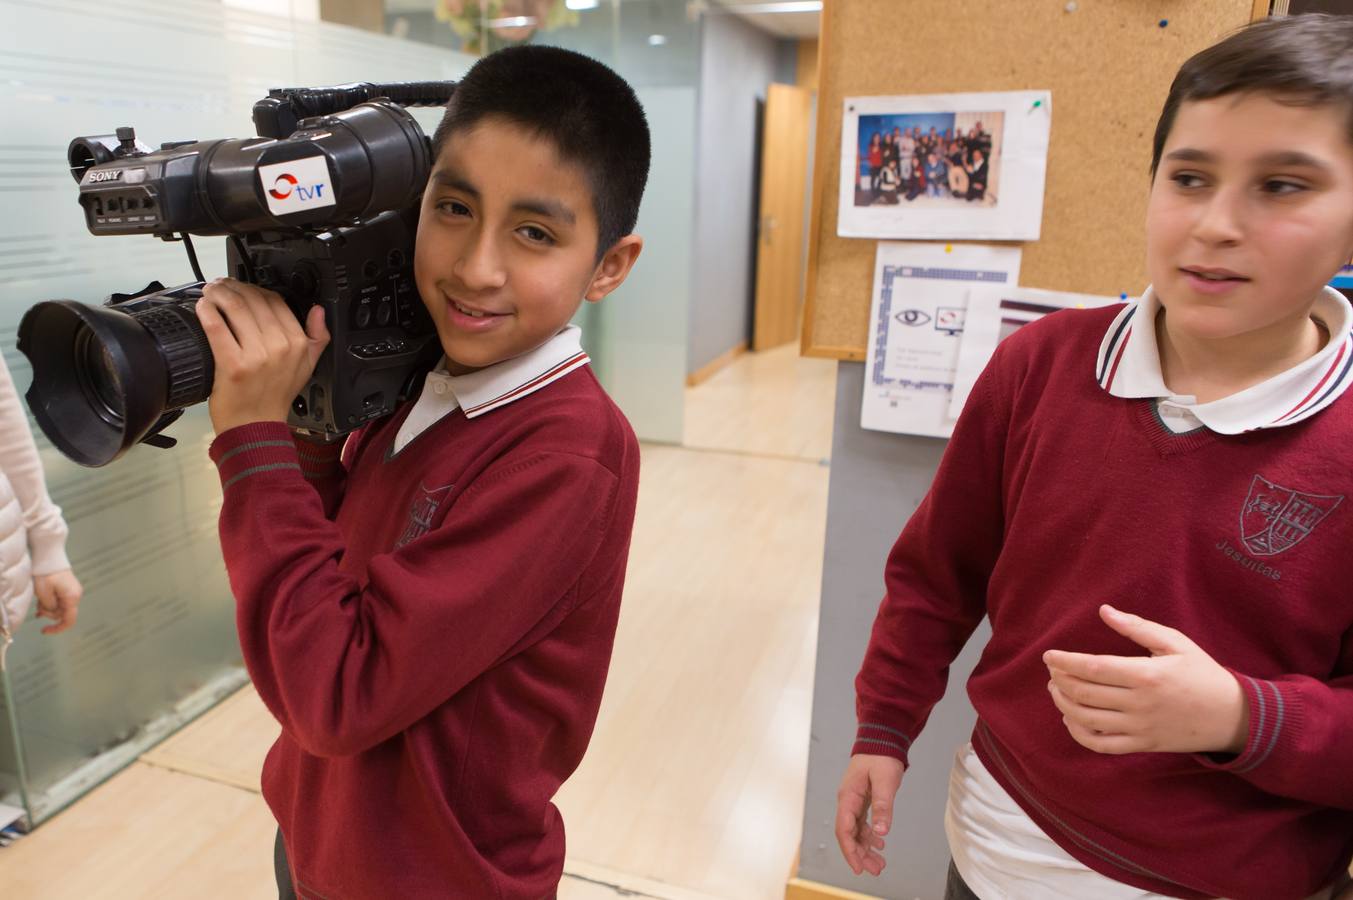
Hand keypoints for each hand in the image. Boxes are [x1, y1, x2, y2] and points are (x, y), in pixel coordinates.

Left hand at [33, 569, 82, 634]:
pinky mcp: (69, 589)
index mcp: (72, 598)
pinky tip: (43, 602)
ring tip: (39, 601)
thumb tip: (52, 612)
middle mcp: (76, 596)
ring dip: (49, 607)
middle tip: (37, 609)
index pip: (69, 620)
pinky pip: (61, 601)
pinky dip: (51, 603)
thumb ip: (49, 607)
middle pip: (63, 614)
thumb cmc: (46, 574)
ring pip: (61, 608)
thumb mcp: (44, 594)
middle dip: (49, 614)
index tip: (44, 631)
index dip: (57, 629)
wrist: (50, 558)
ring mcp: (74, 592)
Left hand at [196, 278, 329, 435]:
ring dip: (218, 294)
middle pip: (253, 300)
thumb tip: (319, 311)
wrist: (256, 427)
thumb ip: (318, 337)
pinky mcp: (233, 365)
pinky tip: (202, 307)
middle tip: (220, 286)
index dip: (255, 288)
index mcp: (297, 343)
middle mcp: (280, 347)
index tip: (241, 287)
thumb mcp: (308, 366)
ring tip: (210, 292)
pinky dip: (207, 312)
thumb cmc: (276, 397)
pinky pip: (217, 328)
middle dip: (232, 286)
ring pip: (235, 308)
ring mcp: (256, 356)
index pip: (275, 301)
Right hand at [834, 753, 905, 875]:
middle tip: (875, 870)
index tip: (859, 867)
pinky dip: (869, 835)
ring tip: (879, 863)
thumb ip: (882, 806)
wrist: (880, 738)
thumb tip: (882, 831)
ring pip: (855, 831)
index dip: (850, 851)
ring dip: (865, 847)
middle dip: (859, 854)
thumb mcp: (885, 781)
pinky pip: (861, 823)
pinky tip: (880, 843)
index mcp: (848, 797)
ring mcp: (853, 800)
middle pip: (848, 834)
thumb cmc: (881, 755)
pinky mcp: (861, 799)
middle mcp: (847, 801)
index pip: (844, 830)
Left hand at [1044, 605, 1248, 754]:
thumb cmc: (1202, 673)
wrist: (1232, 716)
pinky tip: (1070, 718)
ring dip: (1064, 704)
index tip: (1049, 655)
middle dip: (1060, 680)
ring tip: (1056, 689)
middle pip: (1085, 693)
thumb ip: (1137, 627)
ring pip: (1087, 719)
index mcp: (1146, 675)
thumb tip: (1104, 611)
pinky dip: (1079, 734)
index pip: (1093, 668)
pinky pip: (1102, 745)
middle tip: (1052, 669)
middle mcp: (1139, 704)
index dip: (1065, 662)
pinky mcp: (1142, 745)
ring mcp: (1140, 728)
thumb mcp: (1175, 643)